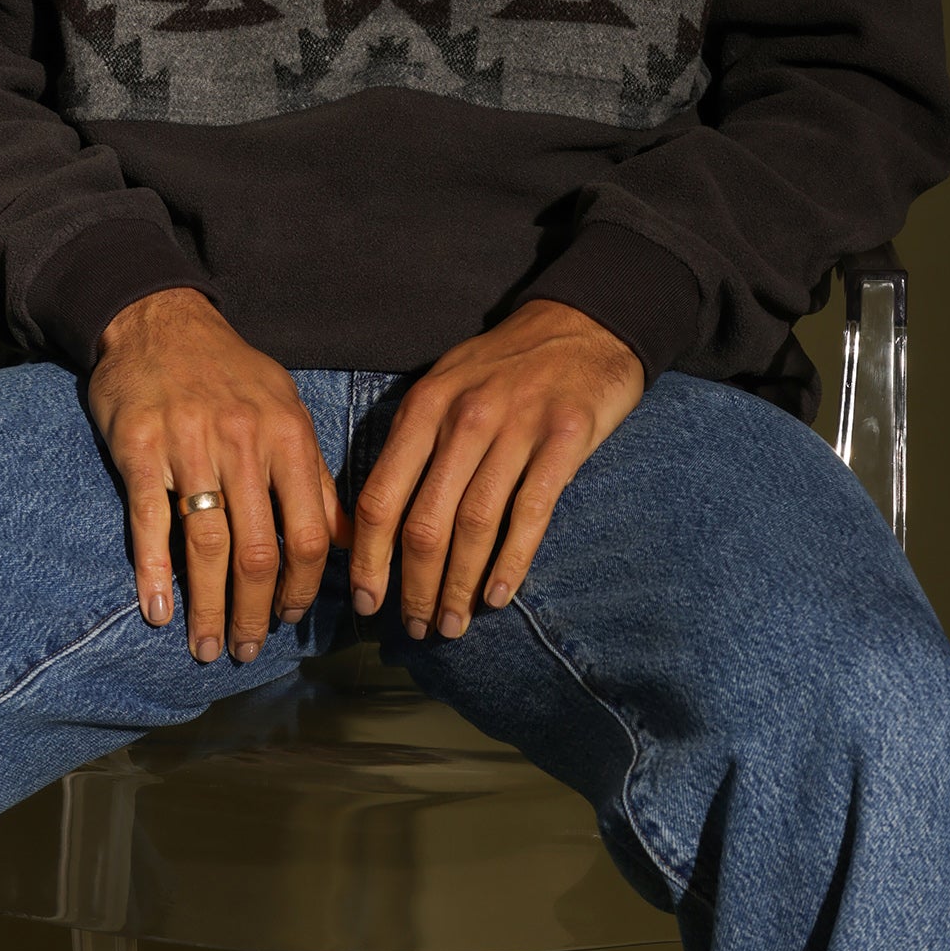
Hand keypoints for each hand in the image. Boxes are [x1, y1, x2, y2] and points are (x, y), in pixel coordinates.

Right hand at [88, 288, 350, 662]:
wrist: (159, 320)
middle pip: (258, 550)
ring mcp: (189, 445)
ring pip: (207, 546)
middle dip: (256, 612)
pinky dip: (154, 573)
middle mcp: (243, 442)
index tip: (290, 618)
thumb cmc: (229, 373)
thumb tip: (346, 542)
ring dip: (209, 607)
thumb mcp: (286, 409)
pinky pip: (150, 522)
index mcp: (288, 435)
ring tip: (207, 647)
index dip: (303, 587)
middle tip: (248, 650)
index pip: (309, 532)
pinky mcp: (139, 447)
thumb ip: (314, 475)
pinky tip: (158, 611)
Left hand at [350, 299, 645, 639]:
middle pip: (424, 522)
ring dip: (458, 585)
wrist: (583, 323)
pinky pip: (531, 511)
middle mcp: (464, 418)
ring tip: (452, 623)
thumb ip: (413, 444)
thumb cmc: (505, 365)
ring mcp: (516, 427)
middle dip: (414, 586)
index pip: (380, 496)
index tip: (366, 602)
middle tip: (415, 627)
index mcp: (424, 408)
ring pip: (474, 525)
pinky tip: (497, 595)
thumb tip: (371, 521)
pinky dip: (511, 560)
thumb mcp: (445, 386)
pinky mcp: (565, 438)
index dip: (368, 558)